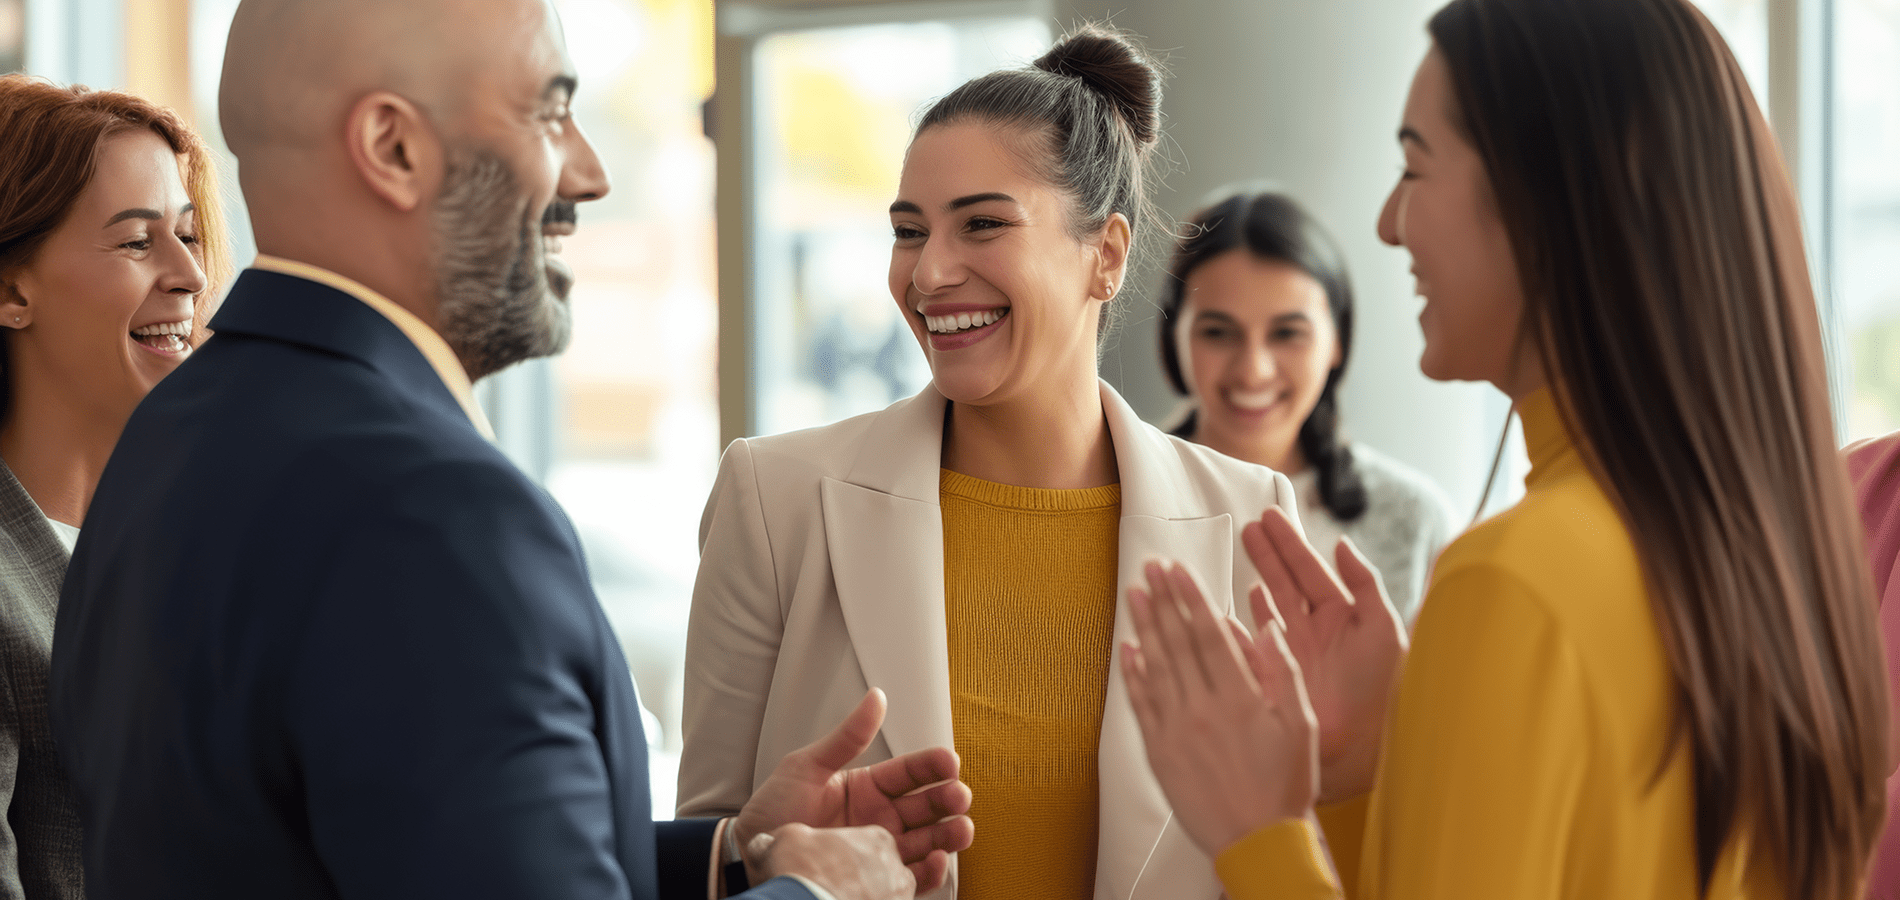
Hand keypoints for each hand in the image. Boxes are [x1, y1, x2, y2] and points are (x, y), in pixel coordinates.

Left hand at [735, 688, 972, 893]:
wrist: (749, 857)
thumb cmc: (771, 813)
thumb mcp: (805, 766)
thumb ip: (845, 738)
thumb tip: (876, 699)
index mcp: (866, 788)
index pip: (909, 773)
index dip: (931, 766)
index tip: (948, 762)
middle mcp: (878, 819)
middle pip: (926, 807)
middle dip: (948, 800)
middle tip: (958, 796)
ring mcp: (879, 851)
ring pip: (927, 841)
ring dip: (949, 835)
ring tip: (961, 829)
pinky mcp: (876, 880)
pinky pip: (911, 878)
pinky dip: (930, 872)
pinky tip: (938, 860)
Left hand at [1122, 560, 1317, 855]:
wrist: (1257, 841)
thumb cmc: (1285, 785)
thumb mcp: (1300, 725)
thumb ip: (1284, 671)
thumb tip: (1267, 626)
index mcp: (1240, 698)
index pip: (1209, 634)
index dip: (1191, 597)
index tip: (1178, 570)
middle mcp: (1203, 709)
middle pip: (1177, 642)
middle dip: (1163, 600)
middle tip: (1150, 568)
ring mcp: (1176, 730)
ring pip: (1155, 667)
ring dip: (1143, 627)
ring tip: (1134, 594)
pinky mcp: (1160, 752)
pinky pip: (1141, 706)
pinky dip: (1133, 675)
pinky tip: (1127, 650)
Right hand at [1245, 507, 1406, 801]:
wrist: (1362, 742)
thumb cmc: (1379, 687)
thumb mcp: (1382, 628)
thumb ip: (1365, 583)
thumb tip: (1343, 544)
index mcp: (1341, 616)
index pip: (1310, 570)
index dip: (1289, 543)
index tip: (1270, 517)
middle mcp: (1314, 630)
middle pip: (1285, 581)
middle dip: (1267, 553)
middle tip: (1248, 526)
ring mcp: (1293, 650)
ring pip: (1268, 604)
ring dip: (1256, 577)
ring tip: (1241, 551)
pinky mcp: (1275, 672)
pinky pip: (1253, 639)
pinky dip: (1241, 621)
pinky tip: (1232, 604)